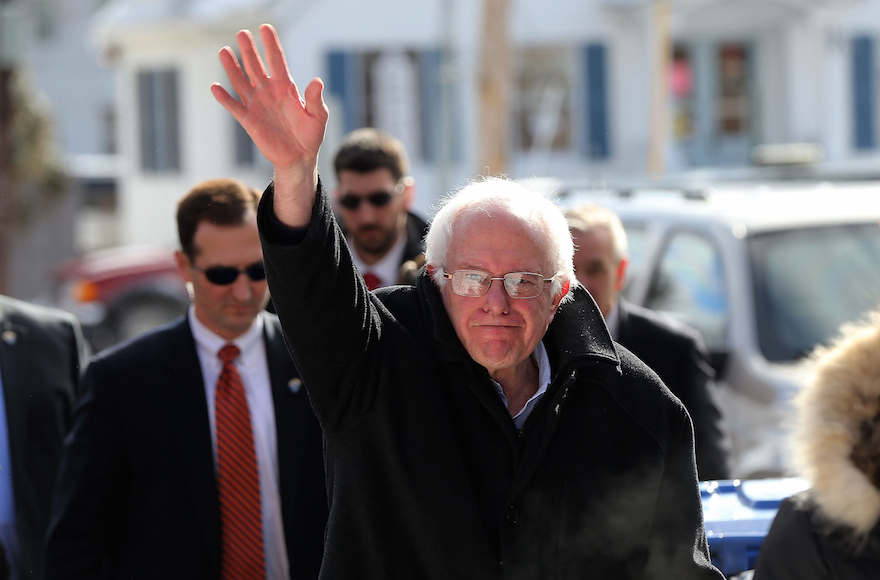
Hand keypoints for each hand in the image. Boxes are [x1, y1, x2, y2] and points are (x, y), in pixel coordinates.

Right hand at [212, 24, 326, 224]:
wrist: (299, 157)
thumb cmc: (311, 135)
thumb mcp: (318, 117)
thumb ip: (315, 99)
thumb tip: (317, 80)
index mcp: (286, 87)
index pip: (277, 60)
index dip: (271, 44)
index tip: (266, 28)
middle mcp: (268, 92)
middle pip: (256, 66)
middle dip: (249, 50)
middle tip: (242, 33)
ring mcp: (257, 105)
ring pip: (241, 82)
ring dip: (233, 68)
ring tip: (224, 51)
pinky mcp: (249, 120)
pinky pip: (234, 107)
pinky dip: (225, 98)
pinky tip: (215, 87)